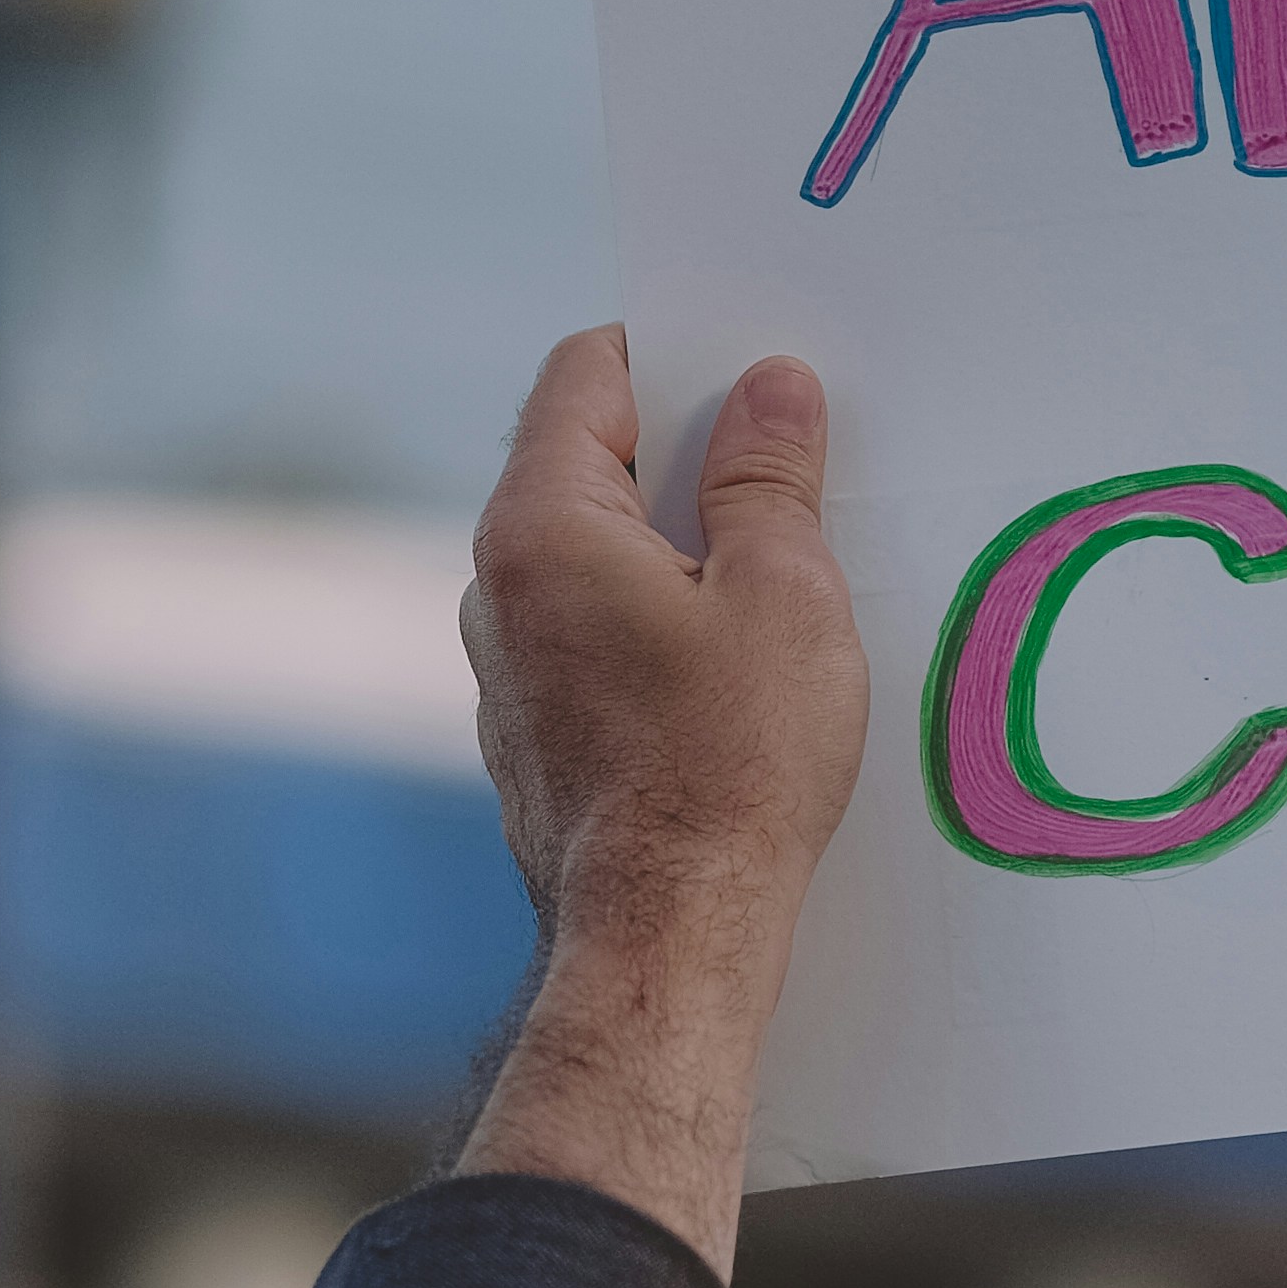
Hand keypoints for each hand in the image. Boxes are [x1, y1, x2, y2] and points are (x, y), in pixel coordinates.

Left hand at [456, 331, 868, 1271]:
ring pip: (595, 557)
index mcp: (540, 524)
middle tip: (791, 468)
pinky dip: (658, 622)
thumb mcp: (784, 593)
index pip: (585, 373)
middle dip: (690, 452)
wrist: (670, 935)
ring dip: (680, 547)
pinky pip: (595, 635)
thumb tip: (771, 388)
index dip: (675, 352)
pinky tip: (737, 667)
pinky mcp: (533, 733)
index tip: (754, 371)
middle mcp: (495, 586)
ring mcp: (505, 667)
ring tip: (780, 578)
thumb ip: (770, 476)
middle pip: (589, 463)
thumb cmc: (730, 766)